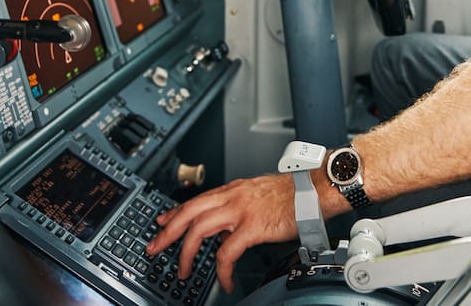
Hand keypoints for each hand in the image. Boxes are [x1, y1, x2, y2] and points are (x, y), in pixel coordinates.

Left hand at [147, 174, 297, 293]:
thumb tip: (227, 226)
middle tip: (154, 247)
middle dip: (167, 231)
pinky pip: (227, 252)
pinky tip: (225, 281)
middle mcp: (232, 197)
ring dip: (185, 252)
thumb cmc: (294, 194)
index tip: (161, 222)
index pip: (196, 200)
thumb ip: (240, 208)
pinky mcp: (253, 227)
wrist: (316, 190)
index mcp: (233, 189)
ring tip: (182, 270)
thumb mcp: (259, 195)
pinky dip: (222, 270)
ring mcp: (241, 211)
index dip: (175, 212)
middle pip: (189, 211)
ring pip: (199, 229)